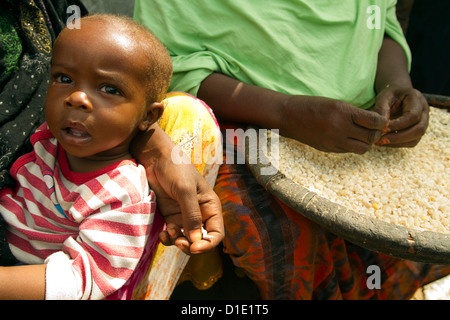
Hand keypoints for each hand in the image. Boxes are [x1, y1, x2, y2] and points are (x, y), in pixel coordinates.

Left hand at [131, 125, 223, 254]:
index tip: (194, 248)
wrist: (155, 158)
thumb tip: (195, 241)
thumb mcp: (185, 191)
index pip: (216, 233)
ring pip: (186, 239)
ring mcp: (184, 216)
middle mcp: (200, 213)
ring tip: (169, 235)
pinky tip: (162, 234)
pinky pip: (173, 234)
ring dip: (178, 242)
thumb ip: (191, 216)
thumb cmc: (176, 169)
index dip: (208, 244)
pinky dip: (168, 238)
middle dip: (191, 245)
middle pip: (201, 240)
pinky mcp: (170, 216)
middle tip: (180, 243)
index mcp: (210, 206)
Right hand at [279, 95, 387, 153]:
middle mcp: (339, 128)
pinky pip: (348, 151)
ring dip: (365, 143)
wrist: (288, 116)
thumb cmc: (312, 105)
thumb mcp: (335, 103)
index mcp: (343, 112)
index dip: (382, 121)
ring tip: (361, 135)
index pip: (374, 122)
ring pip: (362, 149)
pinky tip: (348, 138)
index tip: (380, 119)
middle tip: (373, 128)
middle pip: (371, 138)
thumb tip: (374, 121)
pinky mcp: (328, 149)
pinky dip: (352, 146)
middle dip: (376, 133)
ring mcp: (333, 141)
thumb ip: (353, 113)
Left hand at [373, 85, 428, 146]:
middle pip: (419, 129)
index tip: (382, 129)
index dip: (398, 125)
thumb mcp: (384, 97)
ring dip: (397, 143)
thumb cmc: (389, 96)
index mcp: (416, 98)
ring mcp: (424, 122)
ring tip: (380, 142)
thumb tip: (379, 127)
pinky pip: (411, 142)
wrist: (397, 95)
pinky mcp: (418, 131)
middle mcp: (424, 111)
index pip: (412, 116)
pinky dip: (398, 144)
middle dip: (399, 137)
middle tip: (381, 140)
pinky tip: (385, 142)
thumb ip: (381, 110)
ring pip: (416, 138)